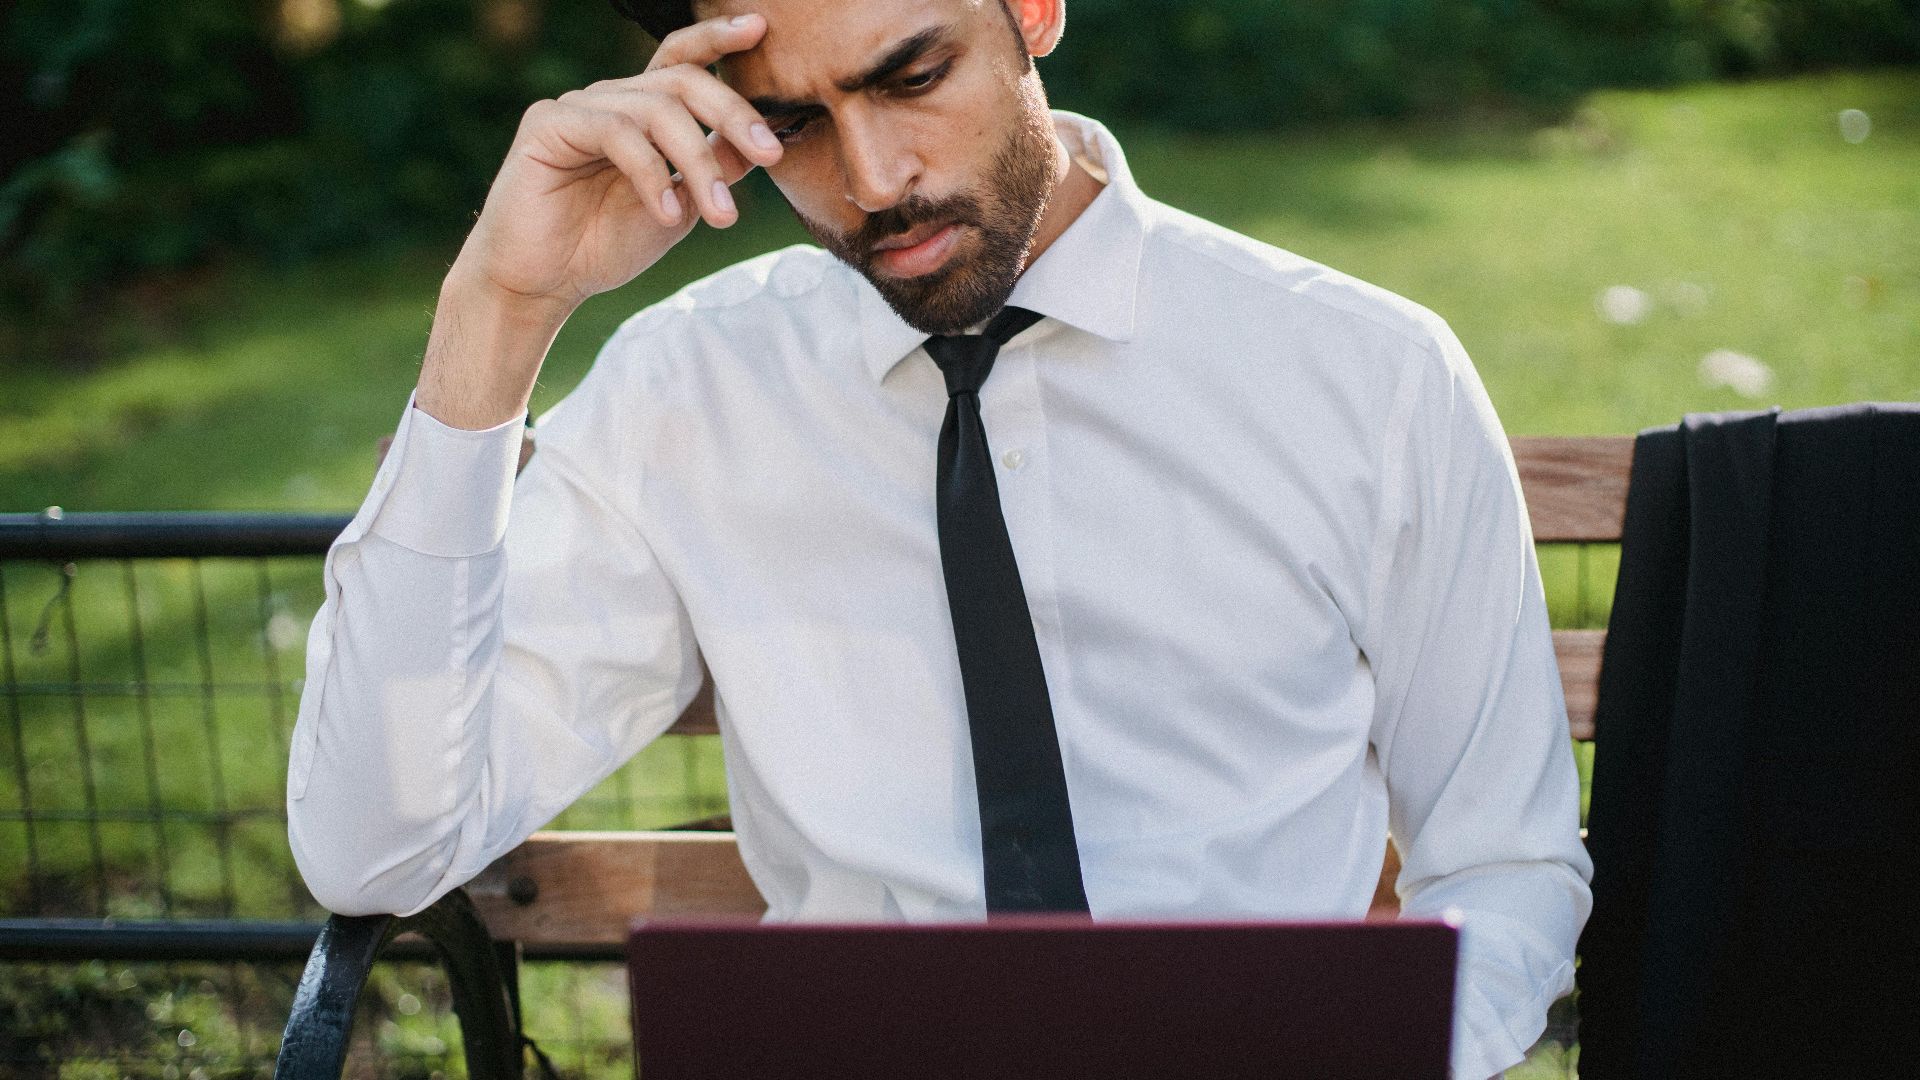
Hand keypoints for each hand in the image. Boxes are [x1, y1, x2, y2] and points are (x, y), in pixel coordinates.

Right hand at [450, 12, 783, 313]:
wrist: (542, 283)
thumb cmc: (603, 245)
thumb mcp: (680, 208)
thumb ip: (715, 169)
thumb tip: (762, 140)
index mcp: (639, 112)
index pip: (682, 61)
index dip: (717, 38)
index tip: (759, 29)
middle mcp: (609, 100)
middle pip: (681, 80)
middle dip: (732, 113)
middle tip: (770, 153)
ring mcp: (577, 107)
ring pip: (657, 110)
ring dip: (698, 163)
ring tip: (720, 215)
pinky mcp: (547, 124)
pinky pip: (617, 134)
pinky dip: (651, 175)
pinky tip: (667, 214)